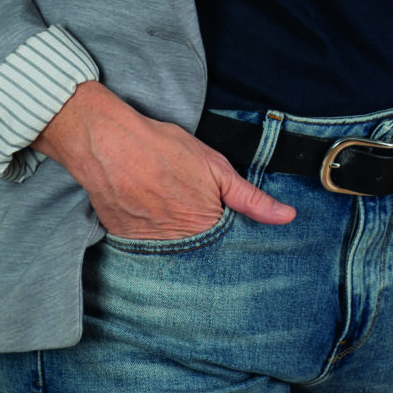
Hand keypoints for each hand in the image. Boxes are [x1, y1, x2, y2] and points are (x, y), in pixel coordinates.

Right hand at [36, 81, 295, 240]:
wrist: (105, 140)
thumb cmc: (161, 148)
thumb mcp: (215, 167)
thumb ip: (251, 198)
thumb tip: (287, 217)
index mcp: (205, 228)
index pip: (227, 248)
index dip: (226, 234)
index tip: (221, 222)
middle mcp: (177, 244)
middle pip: (198, 252)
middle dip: (200, 238)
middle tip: (187, 207)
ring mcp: (147, 243)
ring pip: (170, 249)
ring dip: (173, 236)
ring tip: (165, 206)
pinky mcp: (122, 236)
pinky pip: (143, 243)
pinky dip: (147, 230)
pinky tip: (145, 208)